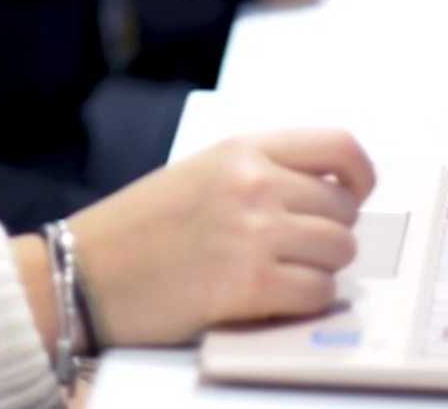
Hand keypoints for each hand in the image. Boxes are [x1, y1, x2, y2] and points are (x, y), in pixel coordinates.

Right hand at [66, 130, 377, 345]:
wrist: (86, 273)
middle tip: (296, 250)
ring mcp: (254, 235)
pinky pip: (317, 292)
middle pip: (343, 210)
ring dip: (319, 269)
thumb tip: (330, 196)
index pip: (338, 146)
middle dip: (329, 234)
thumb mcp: (202, 172)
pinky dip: (304, 300)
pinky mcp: (250, 286)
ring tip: (281, 275)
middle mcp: (254, 185)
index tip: (356, 196)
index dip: (361, 175)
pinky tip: (272, 299)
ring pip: (338, 252)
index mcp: (242, 150)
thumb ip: (262, 173)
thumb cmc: (140, 227)